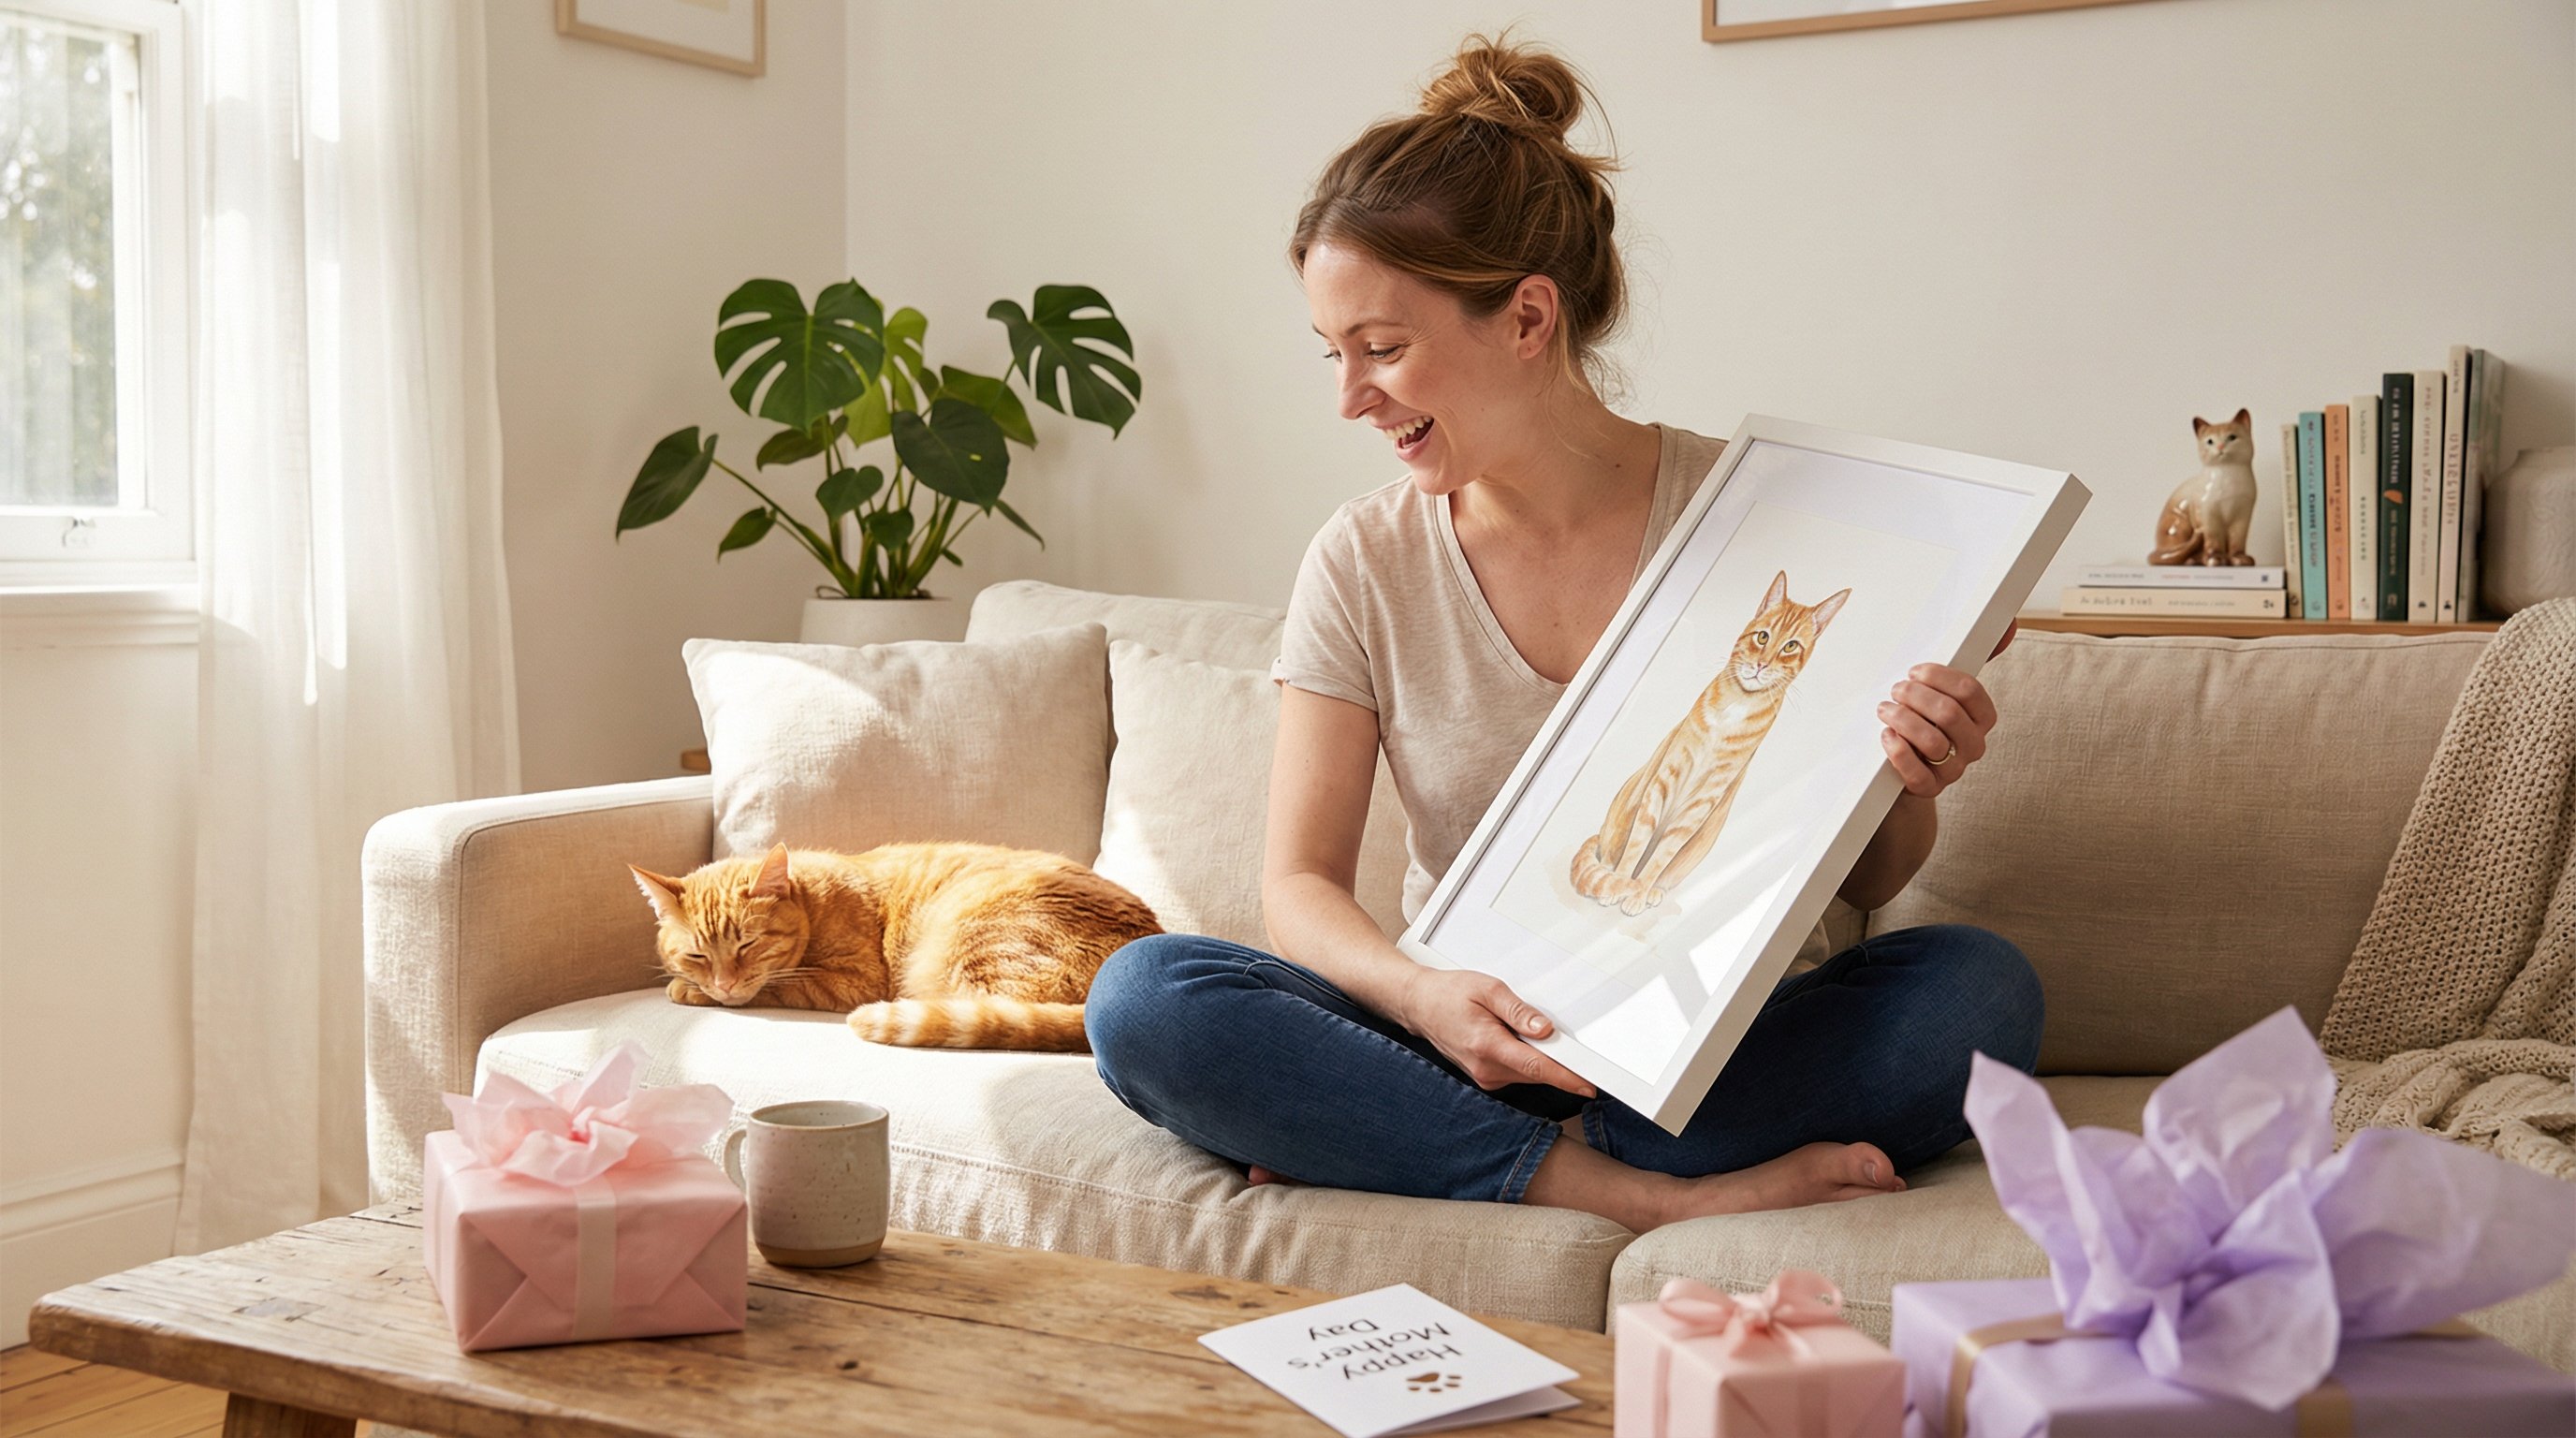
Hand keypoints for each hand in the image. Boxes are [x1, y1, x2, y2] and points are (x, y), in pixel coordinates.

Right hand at [1395, 967, 1596, 1096]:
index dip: (1567, 1077)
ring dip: (1537, 1057)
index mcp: (1487, 1045)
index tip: (1588, 1084)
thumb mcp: (1488, 989)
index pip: (1536, 1067)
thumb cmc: (1448, 994)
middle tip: (1558, 1035)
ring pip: (1529, 1073)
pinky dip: (1525, 1059)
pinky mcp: (1485, 1077)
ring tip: (1518, 1027)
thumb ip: (1518, 1010)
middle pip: (1537, 1071)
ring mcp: (1484, 1076)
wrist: (1419, 1005)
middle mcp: (1485, 1068)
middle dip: (1556, 1058)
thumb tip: (1544, 1029)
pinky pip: (1517, 1072)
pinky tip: (1512, 1039)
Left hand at [1876, 658, 1999, 799]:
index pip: (1969, 691)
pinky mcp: (1928, 788)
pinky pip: (1917, 774)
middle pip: (1949, 714)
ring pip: (1932, 742)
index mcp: (1982, 717)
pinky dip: (1898, 751)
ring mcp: (1952, 769)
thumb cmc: (1925, 718)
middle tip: (1896, 689)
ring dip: (1903, 719)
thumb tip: (2010, 625)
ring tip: (1885, 709)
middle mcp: (1972, 744)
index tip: (1915, 671)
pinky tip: (1887, 735)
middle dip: (1917, 696)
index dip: (1938, 677)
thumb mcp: (1945, 688)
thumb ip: (1973, 657)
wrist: (1904, 764)